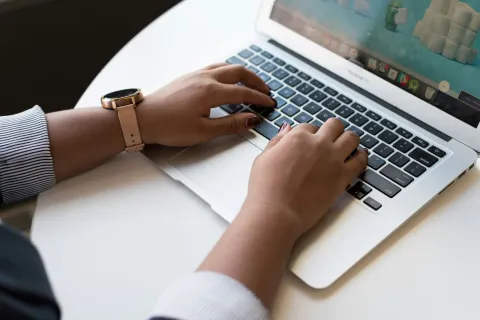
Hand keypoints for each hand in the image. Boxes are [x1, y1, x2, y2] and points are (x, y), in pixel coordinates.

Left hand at [136, 63, 275, 146]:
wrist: (143, 118)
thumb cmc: (169, 126)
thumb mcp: (203, 132)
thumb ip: (230, 125)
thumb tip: (251, 120)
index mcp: (210, 92)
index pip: (243, 92)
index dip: (259, 98)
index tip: (270, 104)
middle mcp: (205, 78)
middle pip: (238, 72)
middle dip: (255, 81)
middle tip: (266, 91)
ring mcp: (195, 74)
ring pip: (226, 66)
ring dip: (242, 73)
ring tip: (251, 83)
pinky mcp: (188, 76)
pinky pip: (214, 67)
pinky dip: (228, 71)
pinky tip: (227, 79)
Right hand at [244, 119, 367, 236]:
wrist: (276, 212)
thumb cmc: (266, 188)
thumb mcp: (264, 158)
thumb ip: (277, 141)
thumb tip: (286, 130)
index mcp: (298, 138)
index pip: (310, 127)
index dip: (310, 134)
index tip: (309, 142)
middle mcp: (318, 144)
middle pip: (334, 125)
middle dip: (332, 130)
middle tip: (331, 138)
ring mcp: (333, 160)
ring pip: (352, 138)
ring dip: (349, 140)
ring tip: (348, 145)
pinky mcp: (342, 177)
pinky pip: (360, 161)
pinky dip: (361, 157)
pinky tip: (359, 158)